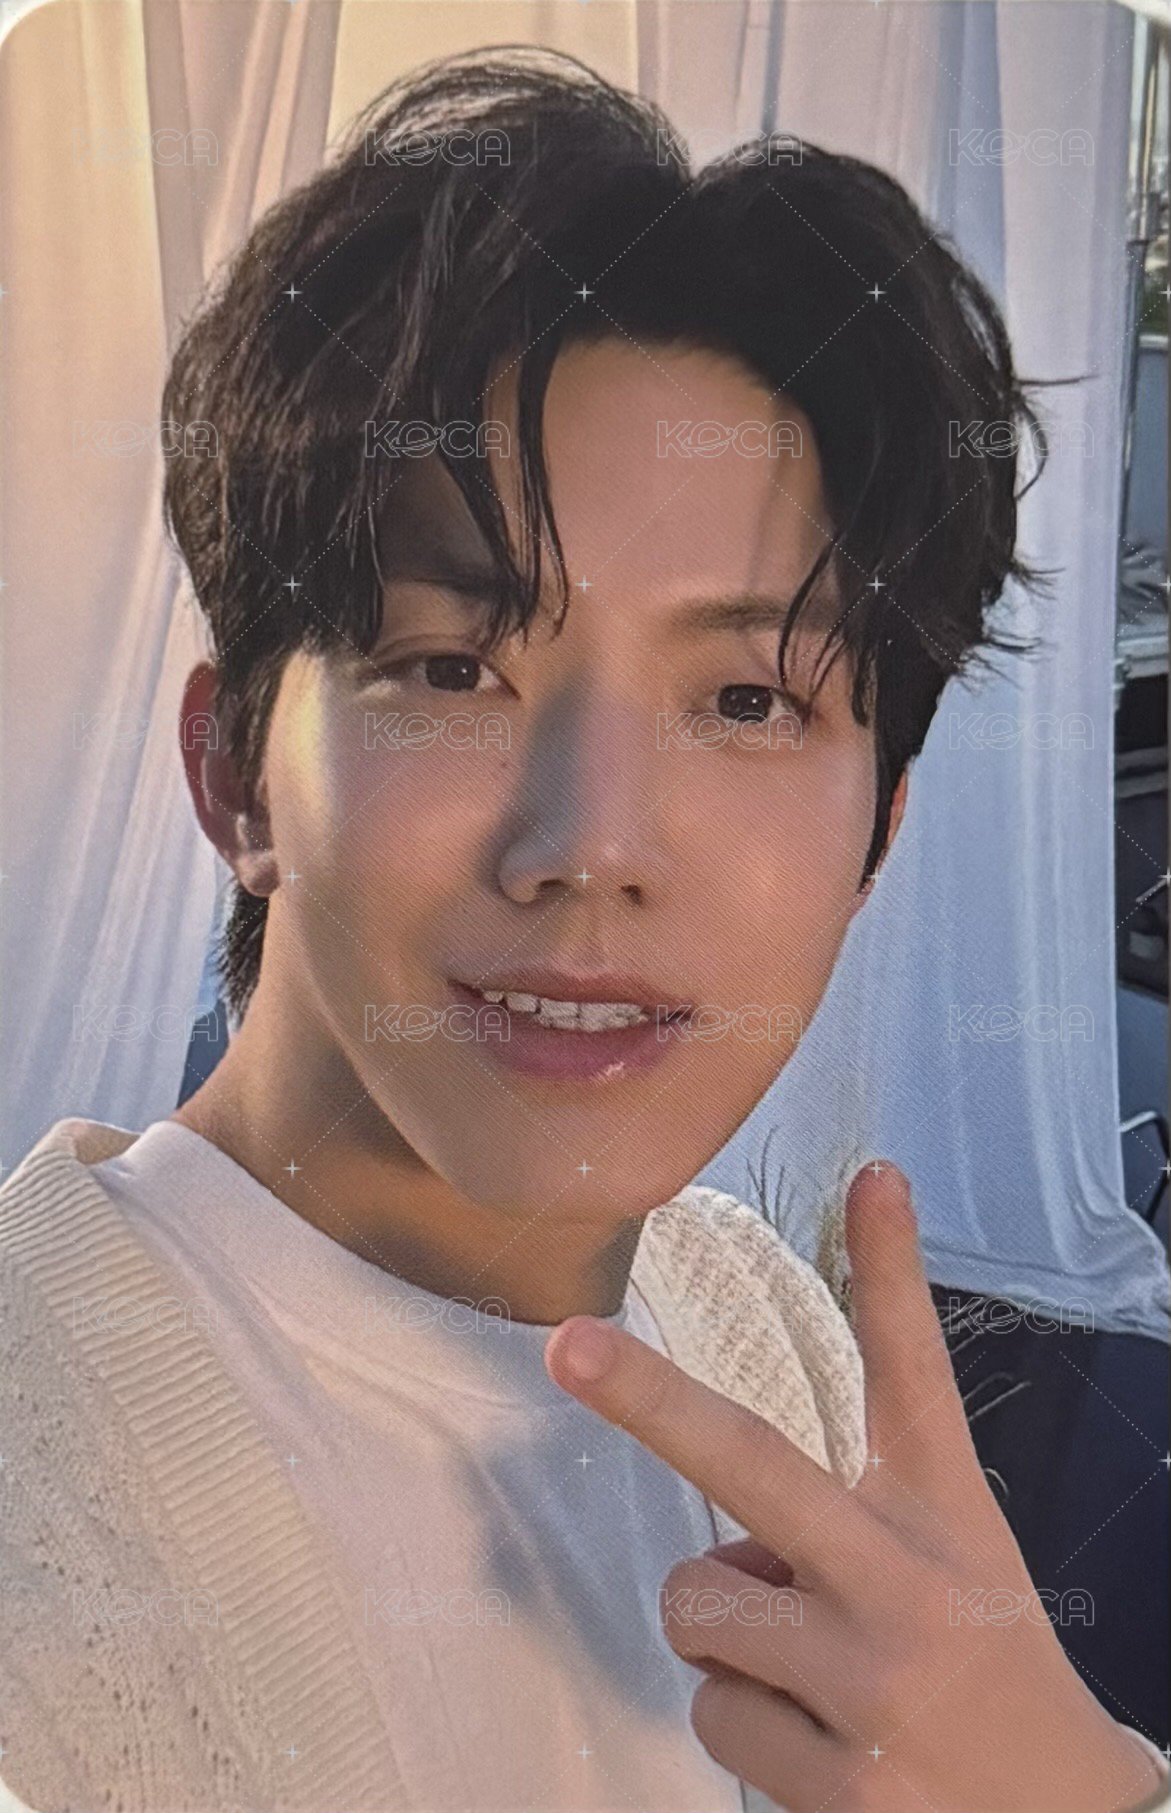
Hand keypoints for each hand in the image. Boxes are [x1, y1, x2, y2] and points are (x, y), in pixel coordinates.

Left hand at [544, 1161, 1164, 1812]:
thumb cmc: (989, 1675)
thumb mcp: (956, 1564)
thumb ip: (851, 1521)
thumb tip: (724, 1525)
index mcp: (944, 1515)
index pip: (917, 1373)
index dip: (892, 1268)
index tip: (872, 1176)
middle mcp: (908, 1581)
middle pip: (753, 1461)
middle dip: (647, 1397)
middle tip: (569, 1347)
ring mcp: (874, 1683)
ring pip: (698, 1608)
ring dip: (728, 1639)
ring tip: (815, 1674)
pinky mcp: (843, 1784)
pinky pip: (715, 1717)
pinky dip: (749, 1728)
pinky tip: (829, 1749)